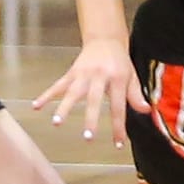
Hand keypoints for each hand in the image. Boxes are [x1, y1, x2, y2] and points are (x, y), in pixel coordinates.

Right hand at [33, 37, 149, 146]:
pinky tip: (36, 106)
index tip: (118, 144)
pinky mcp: (72, 72)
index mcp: (117, 78)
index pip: (119, 106)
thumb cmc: (120, 62)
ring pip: (72, 92)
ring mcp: (83, 73)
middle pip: (94, 99)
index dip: (119, 126)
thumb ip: (136, 94)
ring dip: (64, 107)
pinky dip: (46, 95)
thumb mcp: (132, 76)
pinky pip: (58, 85)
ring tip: (56, 123)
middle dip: (90, 118)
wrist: (105, 39)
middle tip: (88, 137)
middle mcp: (99, 76)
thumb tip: (146, 111)